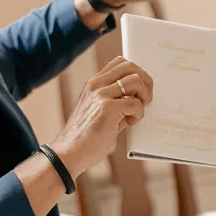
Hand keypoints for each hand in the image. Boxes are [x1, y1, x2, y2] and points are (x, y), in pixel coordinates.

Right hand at [50, 57, 152, 175]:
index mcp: (93, 84)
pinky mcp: (107, 109)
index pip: (120, 63)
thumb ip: (115, 101)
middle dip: (145, 81)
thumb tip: (137, 99)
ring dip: (144, 96)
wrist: (70, 152)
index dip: (135, 73)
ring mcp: (101, 95)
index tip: (139, 89)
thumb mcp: (97, 111)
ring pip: (135, 81)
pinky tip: (130, 123)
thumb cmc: (85, 137)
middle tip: (145, 98)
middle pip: (131, 66)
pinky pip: (135, 103)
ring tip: (138, 111)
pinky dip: (139, 113)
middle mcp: (96, 85)